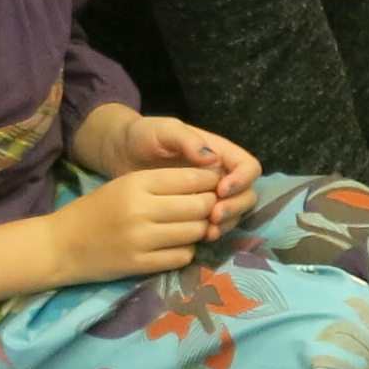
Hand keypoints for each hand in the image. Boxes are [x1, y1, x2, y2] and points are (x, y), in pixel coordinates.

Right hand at [46, 162, 232, 281]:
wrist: (60, 245)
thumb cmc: (94, 210)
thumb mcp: (124, 185)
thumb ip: (162, 184)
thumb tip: (207, 185)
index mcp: (137, 183)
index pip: (192, 179)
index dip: (210, 183)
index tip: (213, 187)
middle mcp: (141, 209)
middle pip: (200, 206)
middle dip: (210, 207)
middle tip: (206, 210)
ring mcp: (141, 239)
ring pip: (196, 232)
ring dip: (200, 230)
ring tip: (191, 227)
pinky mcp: (140, 265)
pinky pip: (183, 256)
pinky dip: (186, 250)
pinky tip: (176, 246)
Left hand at [123, 113, 260, 223]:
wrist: (120, 154)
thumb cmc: (143, 135)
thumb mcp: (164, 130)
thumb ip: (187, 140)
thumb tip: (212, 159)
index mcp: (219, 152)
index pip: (248, 167)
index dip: (243, 180)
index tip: (221, 190)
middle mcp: (220, 175)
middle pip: (247, 194)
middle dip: (236, 207)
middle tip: (214, 216)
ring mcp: (208, 196)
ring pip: (234, 213)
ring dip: (227, 223)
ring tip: (208, 231)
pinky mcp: (194, 213)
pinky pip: (214, 226)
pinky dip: (212, 232)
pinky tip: (198, 238)